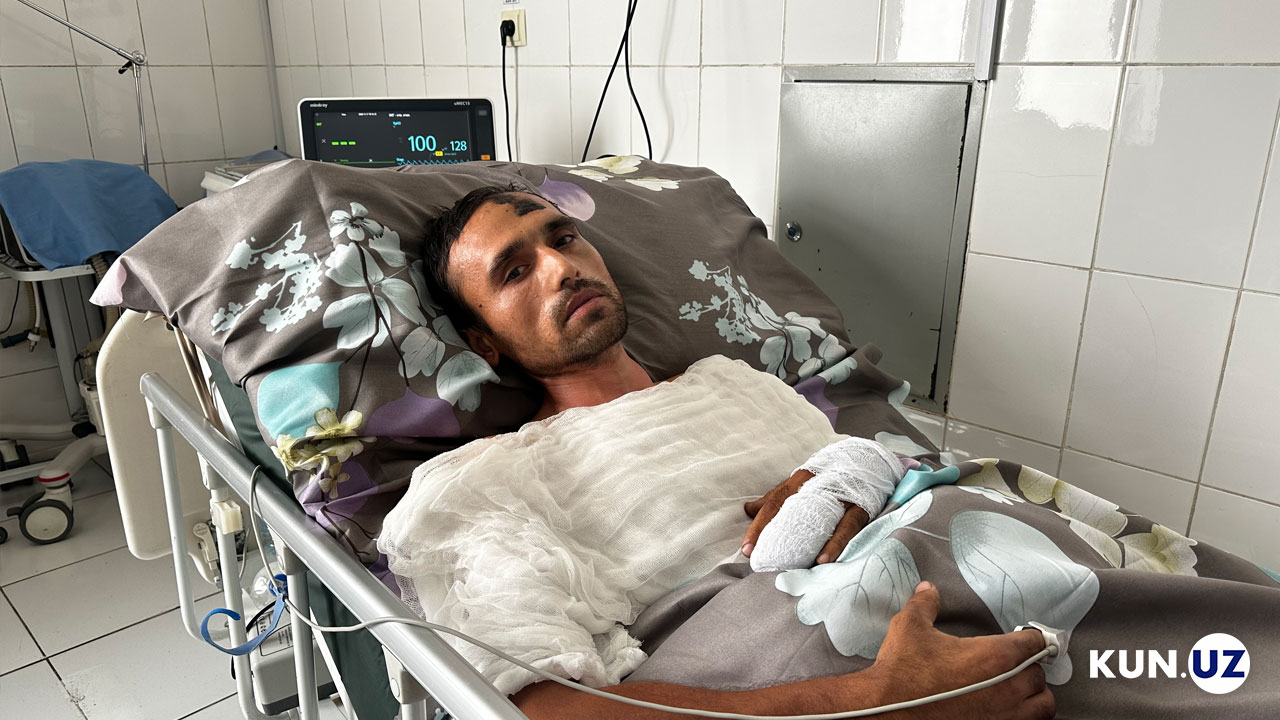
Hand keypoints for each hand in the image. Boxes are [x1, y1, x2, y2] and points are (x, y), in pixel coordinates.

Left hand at [742, 469, 870, 564]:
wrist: (868, 460)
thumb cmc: (828, 476)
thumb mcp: (801, 483)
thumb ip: (776, 497)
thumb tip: (747, 509)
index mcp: (800, 479)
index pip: (774, 503)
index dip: (758, 525)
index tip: (746, 548)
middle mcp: (817, 485)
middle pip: (791, 511)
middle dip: (773, 535)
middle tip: (760, 560)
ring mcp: (840, 496)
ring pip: (820, 520)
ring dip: (806, 544)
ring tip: (792, 566)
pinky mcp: (860, 506)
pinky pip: (847, 527)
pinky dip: (835, 543)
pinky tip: (824, 560)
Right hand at [863, 582, 1055, 718]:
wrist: (888, 710)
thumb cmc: (903, 672)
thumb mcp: (910, 627)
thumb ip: (925, 604)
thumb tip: (928, 590)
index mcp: (994, 657)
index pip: (1033, 643)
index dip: (1030, 639)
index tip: (1027, 640)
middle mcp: (1007, 688)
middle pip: (1039, 676)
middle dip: (1029, 668)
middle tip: (1015, 665)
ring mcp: (1004, 716)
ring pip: (1043, 706)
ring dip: (1035, 696)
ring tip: (1020, 691)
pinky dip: (1023, 717)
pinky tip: (1006, 711)